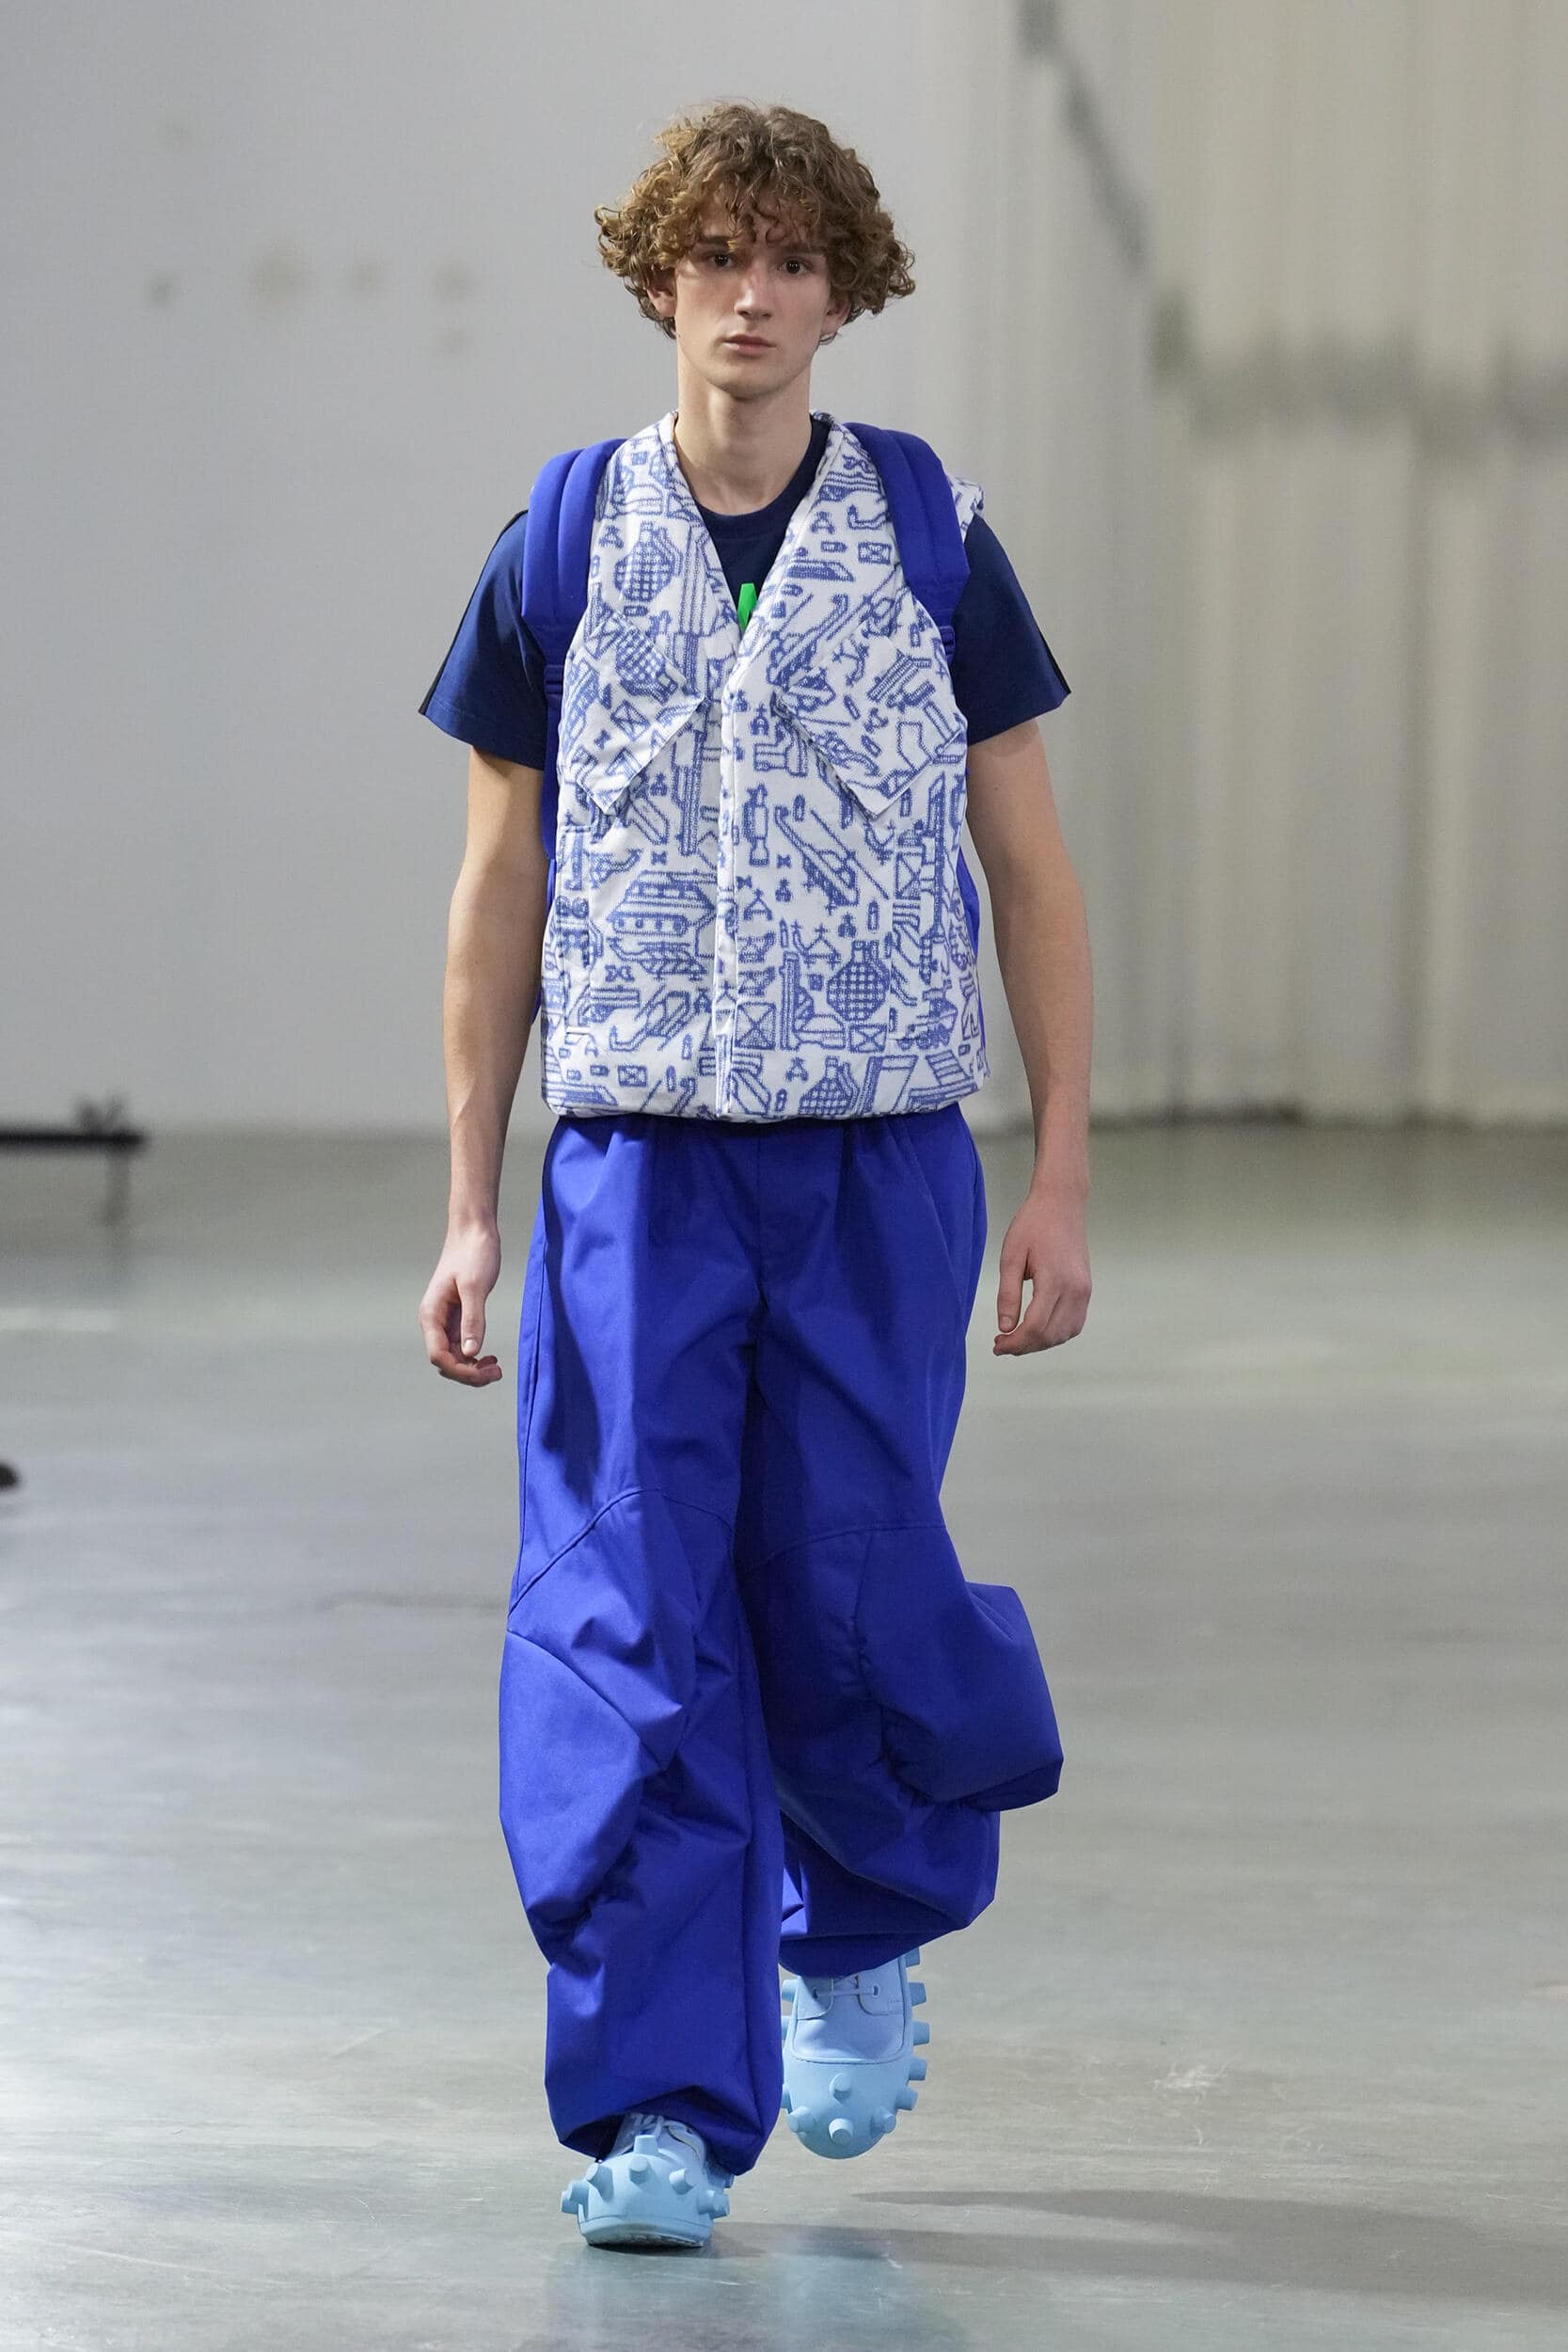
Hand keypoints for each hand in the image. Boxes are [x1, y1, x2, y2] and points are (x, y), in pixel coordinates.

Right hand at [419, 1220, 503, 1384]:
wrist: (474, 1231)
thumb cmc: (473, 1254)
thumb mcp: (475, 1287)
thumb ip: (472, 1320)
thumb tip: (471, 1353)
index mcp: (431, 1314)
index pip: (439, 1356)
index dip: (460, 1371)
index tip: (485, 1373)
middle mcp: (434, 1320)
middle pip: (445, 1361)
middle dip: (468, 1373)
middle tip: (496, 1373)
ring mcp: (445, 1320)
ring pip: (454, 1356)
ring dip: (472, 1367)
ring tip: (495, 1368)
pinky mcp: (458, 1316)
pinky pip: (462, 1345)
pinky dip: (475, 1355)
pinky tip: (490, 1357)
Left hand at [993, 1181, 1090, 1355]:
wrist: (1061, 1204)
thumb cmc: (1033, 1225)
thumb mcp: (1011, 1257)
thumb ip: (1008, 1294)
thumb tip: (1005, 1328)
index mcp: (1055, 1281)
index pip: (1035, 1327)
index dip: (1015, 1343)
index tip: (997, 1345)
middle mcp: (1076, 1290)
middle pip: (1050, 1335)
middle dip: (1025, 1347)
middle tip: (1002, 1345)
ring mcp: (1084, 1291)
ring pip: (1065, 1334)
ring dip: (1041, 1343)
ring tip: (1018, 1339)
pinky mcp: (1086, 1289)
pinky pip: (1075, 1323)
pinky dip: (1057, 1334)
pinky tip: (1038, 1330)